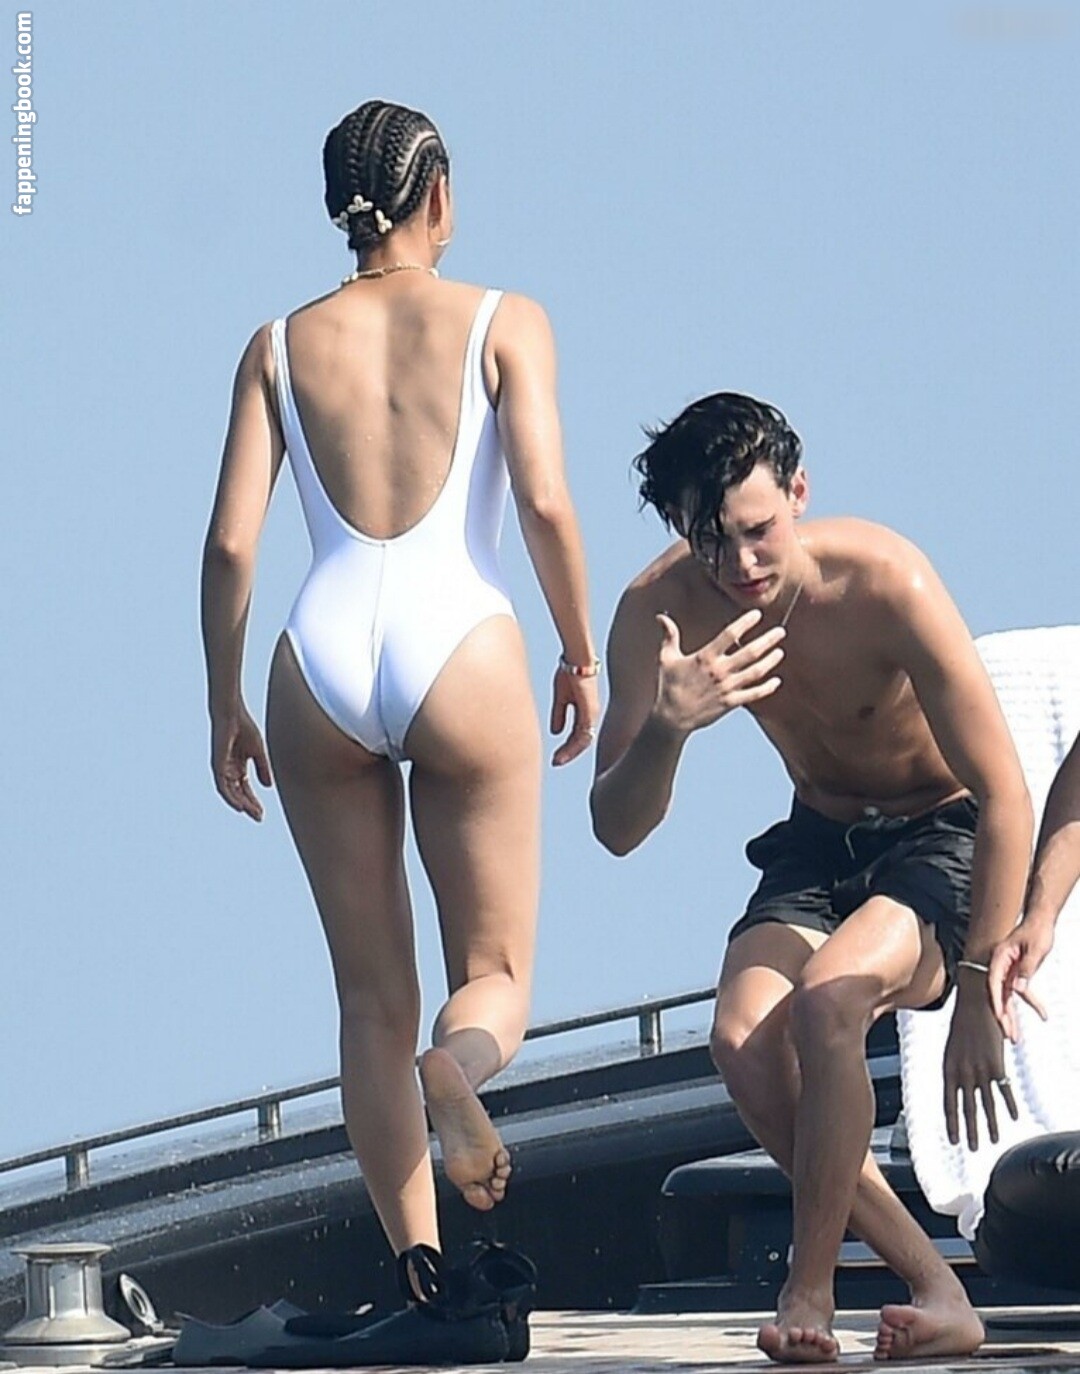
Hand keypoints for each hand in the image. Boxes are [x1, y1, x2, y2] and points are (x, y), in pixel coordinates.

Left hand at [211, 704, 272, 820]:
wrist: (232, 713)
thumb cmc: (243, 728)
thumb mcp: (258, 752)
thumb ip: (262, 769)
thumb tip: (268, 787)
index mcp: (237, 767)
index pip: (245, 789)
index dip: (253, 801)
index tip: (261, 814)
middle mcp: (228, 770)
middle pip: (238, 793)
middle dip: (248, 806)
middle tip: (259, 817)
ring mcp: (222, 768)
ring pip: (230, 792)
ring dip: (241, 804)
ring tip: (251, 813)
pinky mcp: (217, 765)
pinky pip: (222, 785)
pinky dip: (230, 796)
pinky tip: (239, 806)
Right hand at [550, 669, 599, 766]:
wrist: (577, 660)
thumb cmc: (570, 673)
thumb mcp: (561, 698)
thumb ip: (559, 714)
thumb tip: (555, 732)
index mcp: (585, 712)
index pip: (579, 736)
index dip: (568, 747)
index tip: (557, 756)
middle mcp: (591, 715)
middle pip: (582, 741)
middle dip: (569, 753)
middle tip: (556, 762)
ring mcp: (592, 714)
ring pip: (583, 741)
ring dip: (570, 752)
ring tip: (558, 760)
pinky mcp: (590, 711)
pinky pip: (583, 733)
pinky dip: (574, 744)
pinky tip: (565, 750)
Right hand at [652, 609, 784, 734]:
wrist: (671, 718)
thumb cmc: (668, 686)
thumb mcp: (666, 658)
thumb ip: (669, 636)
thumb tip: (661, 616)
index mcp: (705, 657)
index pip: (730, 635)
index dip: (745, 623)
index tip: (757, 615)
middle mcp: (719, 671)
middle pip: (750, 652)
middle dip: (768, 640)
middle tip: (781, 631)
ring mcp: (727, 688)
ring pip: (756, 672)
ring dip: (771, 661)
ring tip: (780, 651)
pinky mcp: (731, 703)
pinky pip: (754, 694)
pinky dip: (767, 688)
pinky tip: (776, 681)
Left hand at [943, 979, 1018, 1149]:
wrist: (974, 1002)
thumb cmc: (962, 1024)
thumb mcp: (952, 1048)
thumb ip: (956, 1068)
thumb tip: (961, 1082)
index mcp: (948, 1068)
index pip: (948, 1103)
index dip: (952, 1122)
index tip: (954, 1140)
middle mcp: (963, 1072)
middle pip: (967, 1108)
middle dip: (969, 1130)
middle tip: (971, 1148)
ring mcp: (980, 1069)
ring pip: (986, 1104)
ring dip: (989, 1124)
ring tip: (991, 1140)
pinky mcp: (996, 1064)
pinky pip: (1004, 1089)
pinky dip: (1009, 1104)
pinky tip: (1013, 1117)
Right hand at [988, 919, 1052, 1041]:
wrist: (1042, 921)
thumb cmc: (1037, 932)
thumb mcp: (1036, 950)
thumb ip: (1026, 969)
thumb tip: (1018, 989)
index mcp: (999, 957)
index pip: (993, 982)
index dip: (995, 1001)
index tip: (1000, 1016)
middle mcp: (1000, 966)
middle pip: (997, 995)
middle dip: (1003, 1017)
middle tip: (1009, 1036)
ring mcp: (1007, 971)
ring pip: (1006, 998)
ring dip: (1011, 1017)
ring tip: (1015, 1037)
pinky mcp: (1016, 975)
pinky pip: (1020, 993)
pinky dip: (1030, 1003)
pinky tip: (1042, 1014)